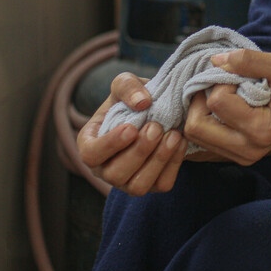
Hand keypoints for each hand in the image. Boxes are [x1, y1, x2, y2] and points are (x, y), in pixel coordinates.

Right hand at [76, 72, 188, 194]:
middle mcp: (105, 169)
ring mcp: (127, 181)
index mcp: (90, 145)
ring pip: (138, 186)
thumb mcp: (125, 84)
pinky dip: (173, 164)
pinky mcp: (152, 185)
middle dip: (139, 151)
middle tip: (156, 127)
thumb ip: (128, 87)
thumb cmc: (133, 99)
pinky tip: (180, 142)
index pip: (91, 155)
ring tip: (173, 135)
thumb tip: (141, 102)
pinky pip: (161, 185)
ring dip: (157, 161)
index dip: (110, 145)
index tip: (131, 127)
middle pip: (115, 174)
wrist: (157, 111)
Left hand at [183, 51, 270, 165]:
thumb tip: (214, 61)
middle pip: (196, 126)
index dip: (223, 81)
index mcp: (261, 131)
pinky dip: (206, 118)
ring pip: (195, 134)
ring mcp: (241, 157)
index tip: (241, 76)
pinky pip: (203, 138)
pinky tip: (223, 106)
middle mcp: (248, 151)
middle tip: (222, 84)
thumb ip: (250, 60)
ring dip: (201, 108)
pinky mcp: (234, 155)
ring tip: (224, 94)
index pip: (217, 102)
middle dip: (202, 98)